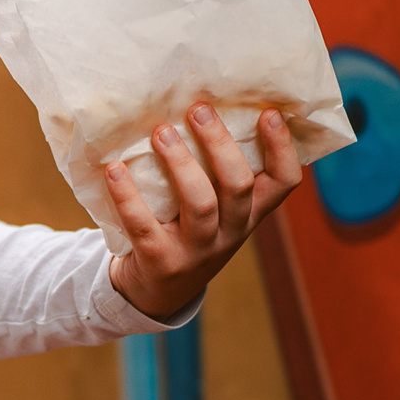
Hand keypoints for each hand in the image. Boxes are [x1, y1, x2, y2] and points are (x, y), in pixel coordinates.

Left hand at [107, 105, 301, 320]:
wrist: (156, 291)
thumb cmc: (186, 231)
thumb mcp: (217, 210)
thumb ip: (217, 174)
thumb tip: (202, 108)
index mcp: (250, 214)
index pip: (285, 182)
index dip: (282, 148)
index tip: (268, 113)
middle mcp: (231, 232)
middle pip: (238, 185)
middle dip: (220, 145)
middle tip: (198, 109)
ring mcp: (197, 250)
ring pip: (199, 203)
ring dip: (180, 163)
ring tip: (161, 131)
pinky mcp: (160, 261)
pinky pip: (144, 225)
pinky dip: (127, 195)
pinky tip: (114, 170)